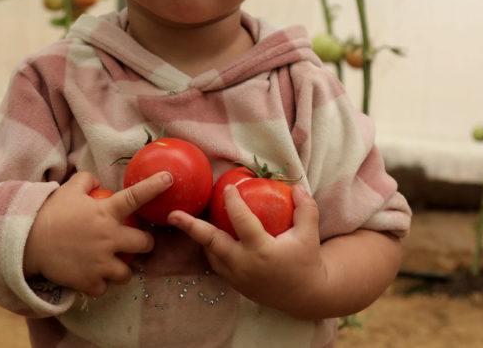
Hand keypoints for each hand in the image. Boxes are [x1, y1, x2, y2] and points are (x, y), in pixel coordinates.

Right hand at [25, 170, 171, 296]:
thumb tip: (97, 181)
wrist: (27, 243)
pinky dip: (100, 283)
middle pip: (145, 244)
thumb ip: (85, 181)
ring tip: (113, 265)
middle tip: (135, 243)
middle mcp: (108, 238)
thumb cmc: (49, 214)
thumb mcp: (67, 190)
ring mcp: (101, 262)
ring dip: (123, 269)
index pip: (135, 197)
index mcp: (105, 213)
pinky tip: (92, 276)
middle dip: (145, 244)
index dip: (154, 187)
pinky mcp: (90, 281)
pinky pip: (105, 287)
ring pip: (128, 272)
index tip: (169, 180)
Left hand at [168, 183, 326, 313]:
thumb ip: (305, 208)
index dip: (233, 202)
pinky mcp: (236, 285)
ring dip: (199, 237)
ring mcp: (237, 277)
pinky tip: (207, 237)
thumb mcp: (309, 233)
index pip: (241, 221)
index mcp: (262, 251)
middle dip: (191, 227)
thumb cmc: (307, 261)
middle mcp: (245, 265)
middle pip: (212, 242)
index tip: (228, 187)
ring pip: (211, 254)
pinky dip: (210, 249)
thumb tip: (296, 185)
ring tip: (184, 220)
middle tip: (173, 215)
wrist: (305, 296)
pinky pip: (217, 264)